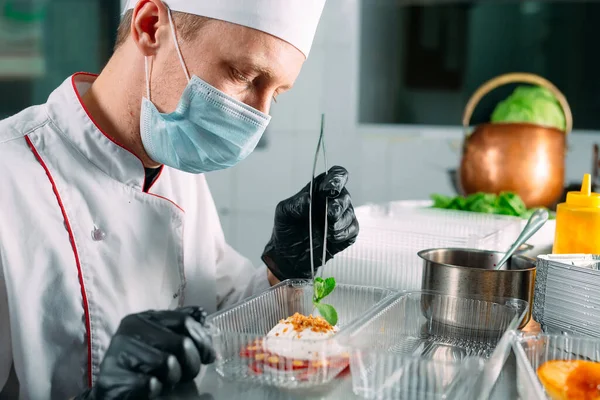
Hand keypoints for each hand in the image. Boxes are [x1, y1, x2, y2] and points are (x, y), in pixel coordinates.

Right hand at [74, 307, 215, 399]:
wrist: (112, 390)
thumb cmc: (141, 364)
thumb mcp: (160, 339)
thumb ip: (180, 326)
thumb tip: (202, 314)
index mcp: (143, 318)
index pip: (185, 321)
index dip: (203, 340)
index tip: (209, 355)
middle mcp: (130, 330)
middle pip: (181, 343)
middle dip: (191, 363)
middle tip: (186, 373)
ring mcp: (119, 353)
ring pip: (168, 364)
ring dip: (173, 378)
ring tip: (166, 380)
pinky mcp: (113, 378)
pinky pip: (150, 384)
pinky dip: (156, 389)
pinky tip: (151, 387)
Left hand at [262, 165, 358, 280]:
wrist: (289, 257)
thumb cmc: (286, 230)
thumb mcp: (284, 213)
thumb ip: (295, 203)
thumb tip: (308, 199)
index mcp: (319, 190)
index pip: (337, 175)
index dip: (337, 179)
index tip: (329, 190)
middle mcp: (332, 201)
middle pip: (345, 196)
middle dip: (337, 206)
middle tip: (328, 215)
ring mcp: (340, 218)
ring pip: (350, 213)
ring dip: (339, 223)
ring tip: (326, 231)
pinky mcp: (346, 234)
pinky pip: (353, 229)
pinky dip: (343, 234)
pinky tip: (331, 238)